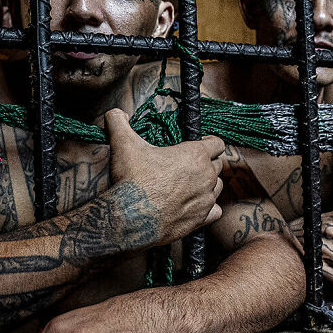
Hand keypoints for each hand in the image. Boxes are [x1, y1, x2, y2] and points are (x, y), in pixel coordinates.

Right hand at [106, 109, 224, 245]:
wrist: (131, 218)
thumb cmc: (132, 180)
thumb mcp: (123, 144)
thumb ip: (119, 122)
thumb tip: (114, 112)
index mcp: (195, 155)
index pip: (217, 143)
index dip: (209, 142)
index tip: (198, 145)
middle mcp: (206, 176)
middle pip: (218, 165)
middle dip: (206, 163)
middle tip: (187, 165)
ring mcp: (206, 200)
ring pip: (218, 187)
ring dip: (208, 184)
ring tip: (190, 184)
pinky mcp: (201, 219)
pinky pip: (215, 210)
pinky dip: (207, 208)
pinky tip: (193, 205)